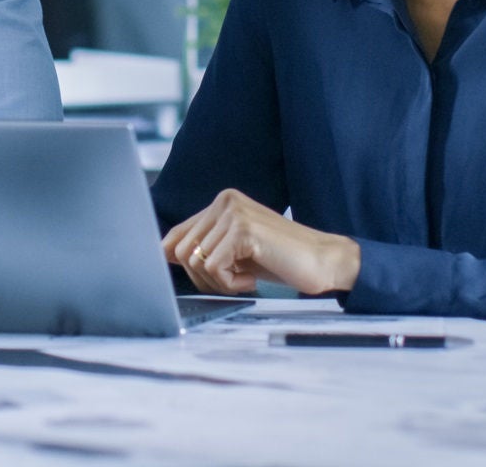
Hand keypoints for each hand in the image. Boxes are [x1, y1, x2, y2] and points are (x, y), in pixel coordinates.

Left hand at [162, 188, 360, 296]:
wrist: (323, 262)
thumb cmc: (281, 259)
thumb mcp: (235, 251)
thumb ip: (204, 246)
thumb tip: (162, 253)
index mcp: (222, 202)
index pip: (175, 235)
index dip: (179, 264)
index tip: (205, 277)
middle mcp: (225, 201)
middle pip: (180, 251)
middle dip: (203, 277)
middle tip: (233, 280)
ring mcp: (233, 213)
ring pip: (194, 261)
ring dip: (218, 281)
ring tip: (246, 276)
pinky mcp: (242, 230)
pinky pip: (212, 268)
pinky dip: (230, 283)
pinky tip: (252, 277)